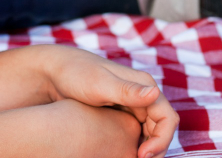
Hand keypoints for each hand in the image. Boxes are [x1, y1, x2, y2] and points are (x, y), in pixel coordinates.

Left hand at [39, 46, 178, 157]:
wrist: (53, 71)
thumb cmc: (75, 74)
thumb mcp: (100, 85)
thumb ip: (128, 91)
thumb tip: (154, 93)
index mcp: (144, 84)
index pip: (168, 118)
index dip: (161, 140)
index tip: (142, 155)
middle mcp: (142, 93)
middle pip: (162, 128)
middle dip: (156, 148)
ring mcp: (133, 103)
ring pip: (151, 132)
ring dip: (148, 148)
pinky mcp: (121, 111)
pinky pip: (137, 131)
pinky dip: (136, 145)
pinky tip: (122, 154)